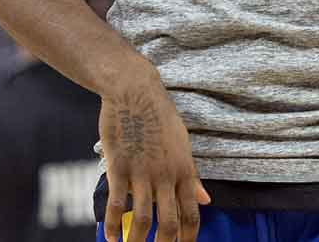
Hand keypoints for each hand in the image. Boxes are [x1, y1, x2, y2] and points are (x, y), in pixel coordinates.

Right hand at [99, 65, 209, 241]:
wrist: (134, 91)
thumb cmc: (160, 115)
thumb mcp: (183, 144)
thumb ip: (193, 176)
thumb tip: (207, 200)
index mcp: (185, 170)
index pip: (192, 214)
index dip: (189, 237)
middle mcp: (166, 176)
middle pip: (169, 223)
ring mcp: (142, 173)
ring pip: (142, 220)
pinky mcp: (119, 167)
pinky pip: (117, 204)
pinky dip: (113, 226)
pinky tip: (111, 238)